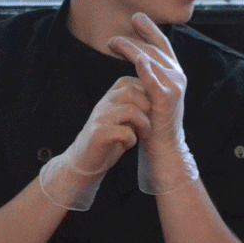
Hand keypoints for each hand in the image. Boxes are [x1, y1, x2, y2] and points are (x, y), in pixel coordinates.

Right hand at [40, 76, 150, 209]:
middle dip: (147, 108)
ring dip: (143, 124)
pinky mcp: (98, 134)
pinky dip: (131, 140)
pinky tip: (127, 144)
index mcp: (111, 96)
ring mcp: (100, 117)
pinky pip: (124, 132)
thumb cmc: (111, 138)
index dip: (147, 94)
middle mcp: (104, 103)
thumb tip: (157, 95)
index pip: (132, 82)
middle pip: (132, 92)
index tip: (150, 111)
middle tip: (148, 123)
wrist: (86, 160)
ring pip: (131, 110)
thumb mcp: (124, 117)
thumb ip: (136, 105)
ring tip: (142, 134)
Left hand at [108, 13, 185, 153]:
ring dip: (131, 49)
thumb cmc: (155, 120)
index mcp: (174, 72)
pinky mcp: (167, 99)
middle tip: (113, 38)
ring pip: (150, 60)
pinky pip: (153, 80)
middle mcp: (177, 76)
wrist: (165, 146)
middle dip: (132, 40)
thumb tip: (136, 57)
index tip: (136, 17)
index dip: (150, 29)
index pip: (162, 45)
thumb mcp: (152, 92)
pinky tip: (137, 59)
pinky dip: (146, 68)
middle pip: (152, 50)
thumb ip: (149, 75)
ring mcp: (174, 86)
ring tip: (113, 43)